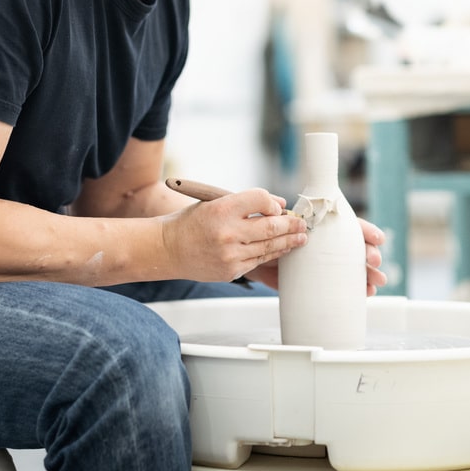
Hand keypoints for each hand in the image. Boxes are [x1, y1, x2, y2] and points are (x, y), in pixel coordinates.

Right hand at [162, 189, 306, 282]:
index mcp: (221, 209)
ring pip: (269, 247)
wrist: (167, 249)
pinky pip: (258, 261)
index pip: (260, 199)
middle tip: (302, 224)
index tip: (279, 206)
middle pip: (271, 226)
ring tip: (300, 237)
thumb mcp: (213, 203)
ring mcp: (230, 255)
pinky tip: (281, 248)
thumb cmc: (190, 223)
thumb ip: (245, 204)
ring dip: (288, 241)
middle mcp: (227, 233)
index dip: (274, 203)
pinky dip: (272, 253)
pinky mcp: (231, 271)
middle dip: (291, 225)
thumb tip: (279, 207)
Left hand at [243, 214, 387, 291]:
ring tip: (375, 283)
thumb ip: (283, 217)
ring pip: (349, 268)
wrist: (251, 248)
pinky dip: (353, 290)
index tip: (377, 239)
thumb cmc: (267, 230)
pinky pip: (337, 287)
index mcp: (322, 227)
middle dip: (369, 256)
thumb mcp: (278, 220)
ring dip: (366, 275)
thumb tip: (282, 209)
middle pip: (353, 249)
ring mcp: (322, 263)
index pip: (348, 226)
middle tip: (375, 264)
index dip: (364, 231)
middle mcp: (326, 245)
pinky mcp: (314, 281)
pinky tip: (364, 293)